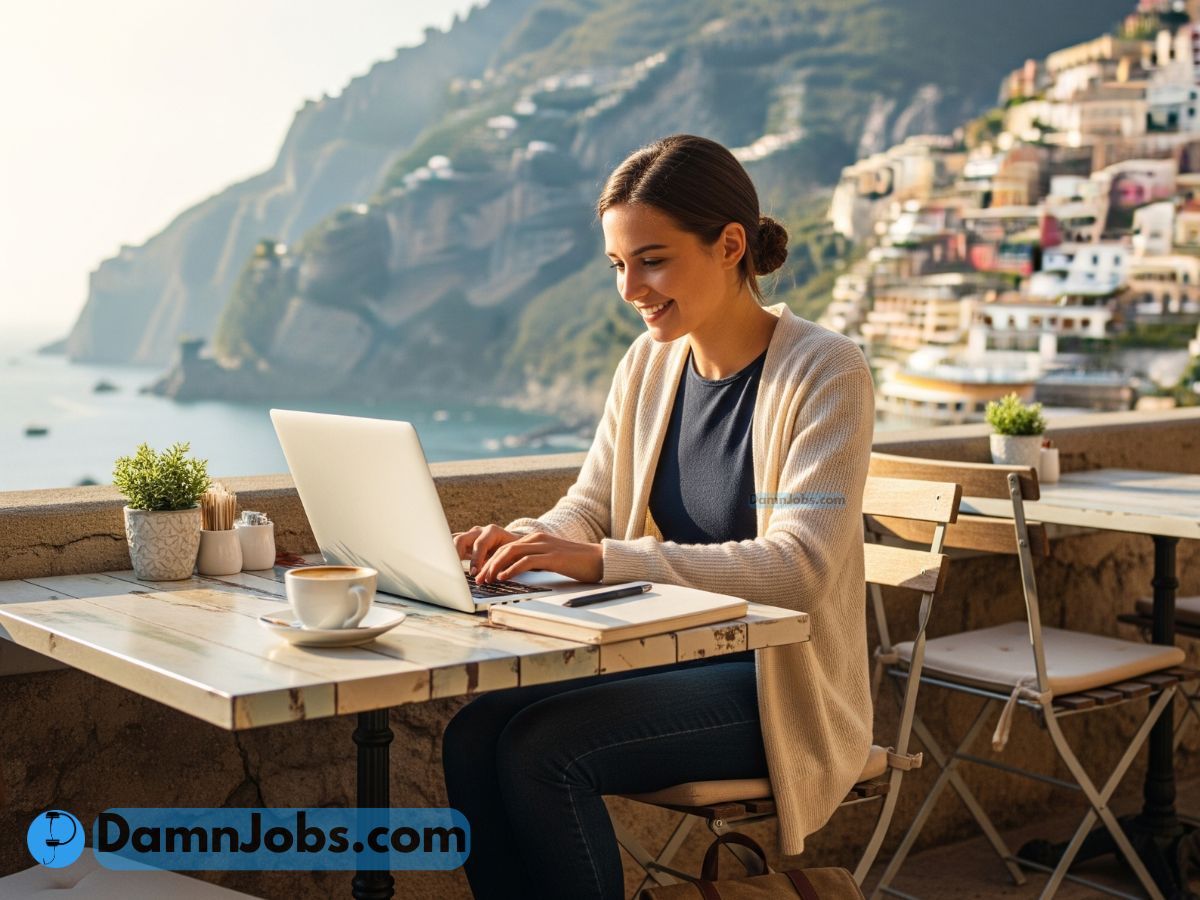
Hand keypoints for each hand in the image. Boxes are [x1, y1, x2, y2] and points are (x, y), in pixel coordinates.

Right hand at [452, 525, 520, 575]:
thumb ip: (506, 562)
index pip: (480, 544)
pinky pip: (451, 547)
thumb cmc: (515, 551)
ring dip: (449, 555)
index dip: (476, 559)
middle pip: (460, 540)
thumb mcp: (513, 555)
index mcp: (492, 532)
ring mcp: (469, 536)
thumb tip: (502, 575)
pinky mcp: (463, 544)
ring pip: (452, 542)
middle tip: (455, 572)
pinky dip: (449, 556)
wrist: (513, 543)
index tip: (473, 573)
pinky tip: (446, 567)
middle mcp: (478, 532)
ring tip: (446, 569)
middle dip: (456, 556)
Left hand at [473, 530, 602, 584]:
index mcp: (535, 539)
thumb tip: (514, 573)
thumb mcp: (550, 559)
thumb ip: (533, 561)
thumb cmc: (575, 563)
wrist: (599, 560)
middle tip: (478, 579)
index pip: (506, 547)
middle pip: (505, 549)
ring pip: (511, 553)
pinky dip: (512, 569)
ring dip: (495, 567)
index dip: (490, 560)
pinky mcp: (552, 556)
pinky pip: (526, 561)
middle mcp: (538, 539)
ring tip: (486, 580)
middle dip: (488, 564)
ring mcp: (545, 546)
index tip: (481, 574)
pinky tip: (503, 577)